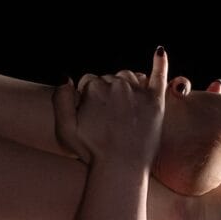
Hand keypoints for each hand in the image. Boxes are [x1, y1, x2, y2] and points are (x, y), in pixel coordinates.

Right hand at [53, 48, 170, 169]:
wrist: (121, 167)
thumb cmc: (91, 150)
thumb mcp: (64, 129)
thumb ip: (60, 99)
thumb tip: (65, 77)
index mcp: (94, 88)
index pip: (88, 82)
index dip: (85, 97)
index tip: (89, 115)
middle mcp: (117, 84)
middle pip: (108, 78)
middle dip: (105, 92)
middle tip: (105, 118)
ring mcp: (138, 91)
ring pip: (128, 76)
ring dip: (123, 84)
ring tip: (120, 106)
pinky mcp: (155, 100)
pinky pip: (159, 74)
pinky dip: (160, 62)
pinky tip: (159, 52)